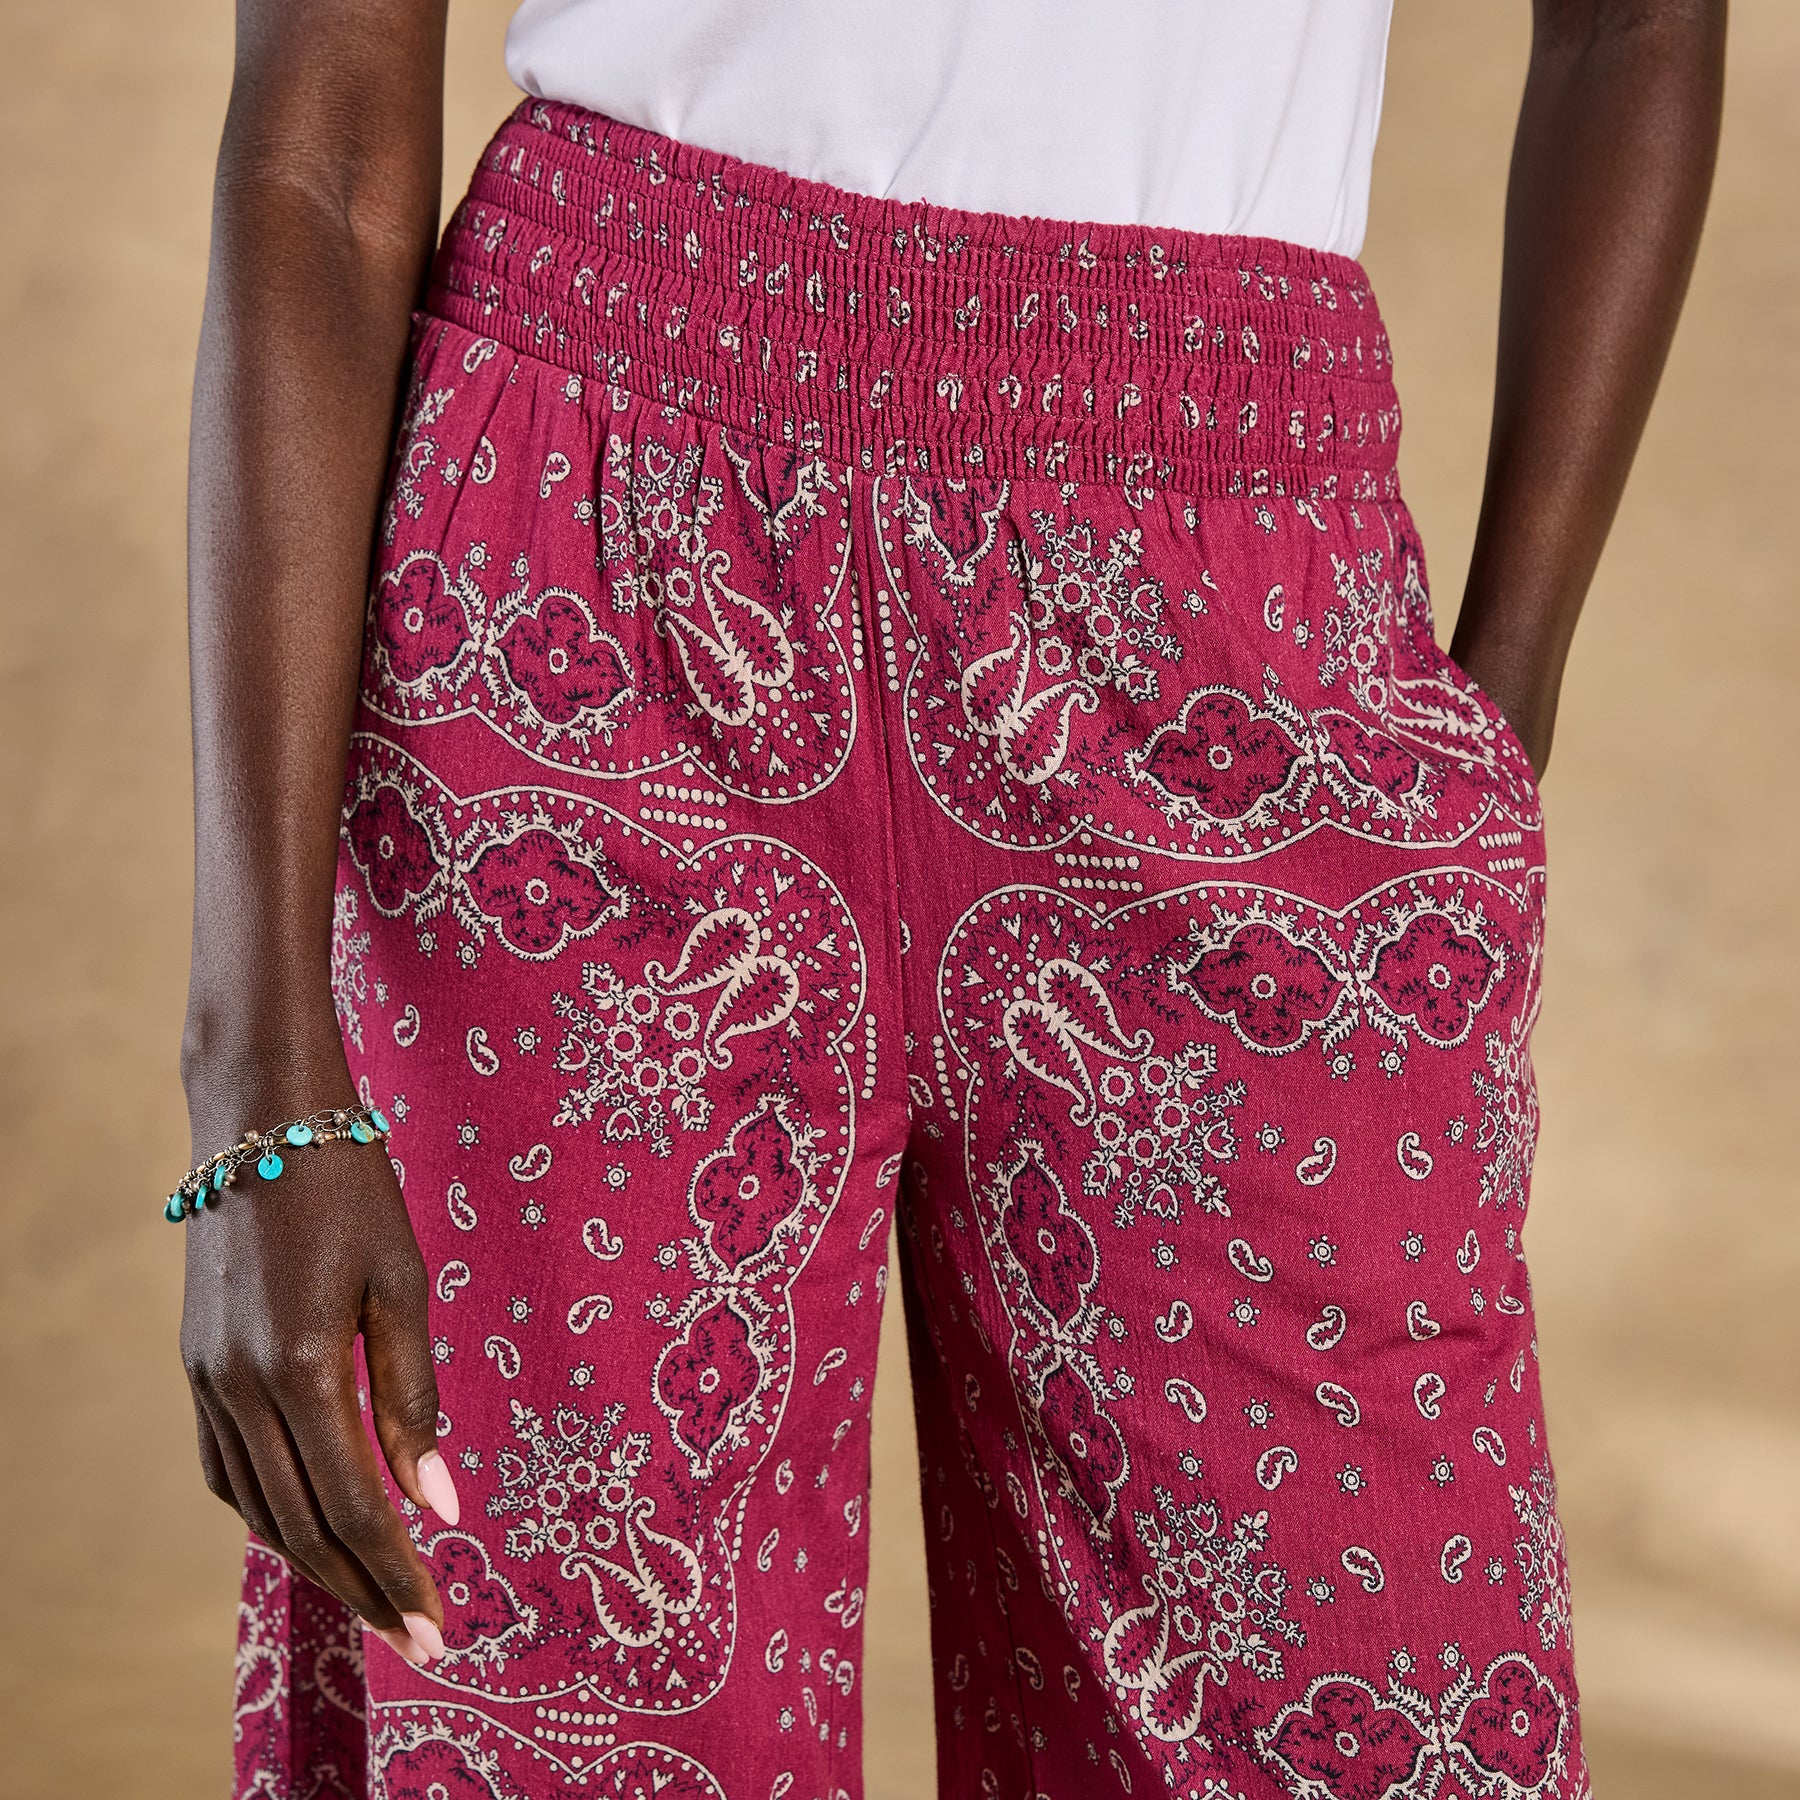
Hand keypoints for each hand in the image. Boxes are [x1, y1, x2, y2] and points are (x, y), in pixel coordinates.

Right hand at [178, 1058, 459, 1668]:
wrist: (260, 1118)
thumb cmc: (351, 1188)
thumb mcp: (402, 1283)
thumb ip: (415, 1397)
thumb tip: (442, 1502)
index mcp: (301, 1369)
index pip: (356, 1506)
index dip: (399, 1573)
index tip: (440, 1628)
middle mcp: (240, 1390)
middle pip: (304, 1526)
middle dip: (365, 1591)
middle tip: (421, 1640)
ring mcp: (207, 1382)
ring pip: (258, 1509)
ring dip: (316, 1563)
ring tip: (376, 1599)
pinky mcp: (197, 1369)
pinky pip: (227, 1470)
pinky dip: (269, 1514)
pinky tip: (306, 1529)